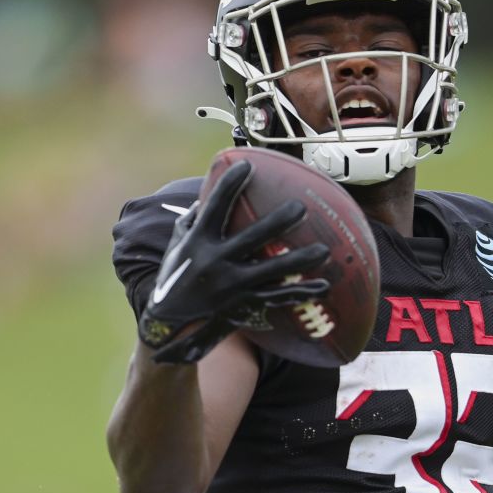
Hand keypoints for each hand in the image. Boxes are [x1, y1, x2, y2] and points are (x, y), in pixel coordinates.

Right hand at [137, 160, 329, 363]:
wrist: (170, 328)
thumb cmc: (175, 279)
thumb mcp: (177, 248)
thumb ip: (191, 221)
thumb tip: (204, 195)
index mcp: (198, 242)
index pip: (215, 207)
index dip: (230, 184)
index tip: (247, 165)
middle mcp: (215, 262)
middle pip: (252, 238)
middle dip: (278, 222)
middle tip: (301, 207)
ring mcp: (231, 286)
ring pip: (272, 271)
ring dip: (299, 261)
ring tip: (323, 250)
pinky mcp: (243, 306)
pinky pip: (277, 298)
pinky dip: (301, 292)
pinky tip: (323, 285)